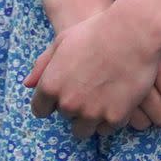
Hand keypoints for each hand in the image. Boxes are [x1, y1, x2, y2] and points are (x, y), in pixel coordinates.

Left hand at [41, 0, 160, 133]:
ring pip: (85, 129)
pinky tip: (119, 98)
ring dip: (91, 117)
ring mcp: (91, 113)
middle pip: (66, 117)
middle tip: (92, 84)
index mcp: (51, 86)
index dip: (51, 101)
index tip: (65, 92)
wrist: (133, 32)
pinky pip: (107, 128)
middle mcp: (68, 104)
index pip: (40, 110)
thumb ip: (43, 64)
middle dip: (75, 105)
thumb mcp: (63, 40)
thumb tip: (27, 84)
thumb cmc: (96, 30)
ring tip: (104, 96)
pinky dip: (111, 117)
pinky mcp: (114, 117)